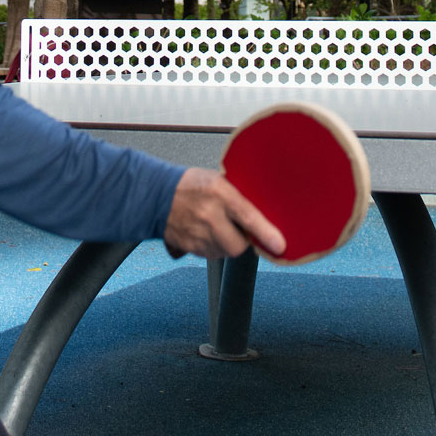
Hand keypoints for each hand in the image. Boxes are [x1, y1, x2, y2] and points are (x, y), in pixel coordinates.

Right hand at [163, 168, 285, 260]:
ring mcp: (198, 234)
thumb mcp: (218, 180)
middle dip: (243, 241)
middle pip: (238, 245)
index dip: (266, 233)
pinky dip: (215, 247)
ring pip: (226, 252)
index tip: (279, 246)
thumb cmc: (190, 185)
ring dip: (228, 244)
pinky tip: (207, 231)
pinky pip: (212, 255)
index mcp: (219, 193)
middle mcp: (209, 215)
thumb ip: (239, 196)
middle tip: (238, 228)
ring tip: (218, 226)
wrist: (156, 195)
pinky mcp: (190, 247)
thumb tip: (264, 212)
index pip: (248, 216)